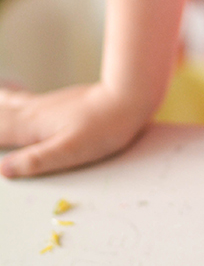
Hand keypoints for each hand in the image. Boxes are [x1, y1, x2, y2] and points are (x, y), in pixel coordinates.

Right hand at [0, 82, 151, 177]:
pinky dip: (8, 96)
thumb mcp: (69, 152)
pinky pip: (23, 98)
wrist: (127, 98)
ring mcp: (46, 104)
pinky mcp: (58, 102)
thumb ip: (35, 160)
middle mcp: (33, 111)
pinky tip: (13, 95)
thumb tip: (2, 170)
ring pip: (9, 102)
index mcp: (32, 126)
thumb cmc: (102, 128)